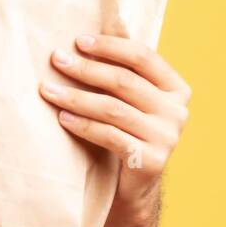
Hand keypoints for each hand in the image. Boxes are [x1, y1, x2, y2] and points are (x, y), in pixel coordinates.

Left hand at [38, 33, 191, 208]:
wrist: (136, 186)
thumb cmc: (128, 134)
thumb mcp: (133, 103)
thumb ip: (124, 76)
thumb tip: (83, 40)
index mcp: (177, 88)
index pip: (143, 57)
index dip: (110, 46)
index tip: (78, 41)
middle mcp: (177, 111)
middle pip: (124, 82)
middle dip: (86, 68)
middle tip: (57, 60)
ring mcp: (167, 137)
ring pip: (113, 109)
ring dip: (76, 97)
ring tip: (48, 90)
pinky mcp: (151, 161)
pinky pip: (110, 136)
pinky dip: (83, 125)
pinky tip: (62, 117)